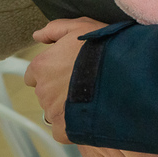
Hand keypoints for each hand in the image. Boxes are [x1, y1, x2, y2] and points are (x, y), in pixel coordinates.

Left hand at [24, 18, 105, 143]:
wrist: (123, 73)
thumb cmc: (102, 48)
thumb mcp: (81, 27)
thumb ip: (55, 29)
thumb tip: (37, 35)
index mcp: (41, 66)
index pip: (34, 74)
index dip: (52, 71)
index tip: (69, 70)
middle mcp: (42, 90)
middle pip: (47, 92)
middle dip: (61, 89)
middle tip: (85, 82)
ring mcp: (53, 112)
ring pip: (56, 111)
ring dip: (69, 106)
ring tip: (93, 97)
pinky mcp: (65, 130)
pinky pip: (64, 130)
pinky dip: (75, 125)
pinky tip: (92, 113)